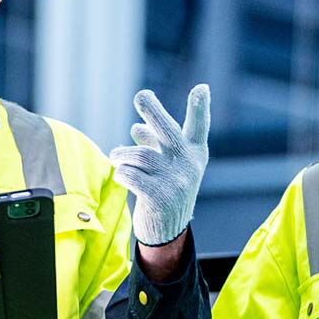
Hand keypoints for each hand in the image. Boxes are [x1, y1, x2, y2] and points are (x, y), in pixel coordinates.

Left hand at [108, 85, 210, 248]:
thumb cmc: (165, 188)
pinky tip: (122, 176)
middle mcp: (189, 165)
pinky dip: (122, 173)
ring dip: (122, 154)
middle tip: (141, 95)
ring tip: (116, 157)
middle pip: (168, 131)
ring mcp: (177, 182)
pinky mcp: (160, 198)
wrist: (168, 230)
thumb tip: (136, 127)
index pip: (199, 127)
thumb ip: (154, 144)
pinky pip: (131, 175)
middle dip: (154, 111)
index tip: (202, 88)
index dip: (200, 108)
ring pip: (141, 156)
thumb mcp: (167, 164)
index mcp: (195, 153)